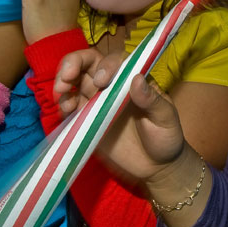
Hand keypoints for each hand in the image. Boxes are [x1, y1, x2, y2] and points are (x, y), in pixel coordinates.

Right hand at [54, 51, 186, 182]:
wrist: (156, 166)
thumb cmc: (166, 137)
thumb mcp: (166, 118)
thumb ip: (152, 100)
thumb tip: (136, 79)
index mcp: (132, 78)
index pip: (115, 60)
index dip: (105, 65)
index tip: (101, 81)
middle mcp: (112, 85)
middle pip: (87, 63)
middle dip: (72, 64)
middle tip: (65, 78)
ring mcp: (97, 101)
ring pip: (74, 82)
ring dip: (63, 83)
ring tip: (61, 95)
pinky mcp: (87, 120)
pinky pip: (70, 107)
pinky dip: (63, 105)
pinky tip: (66, 111)